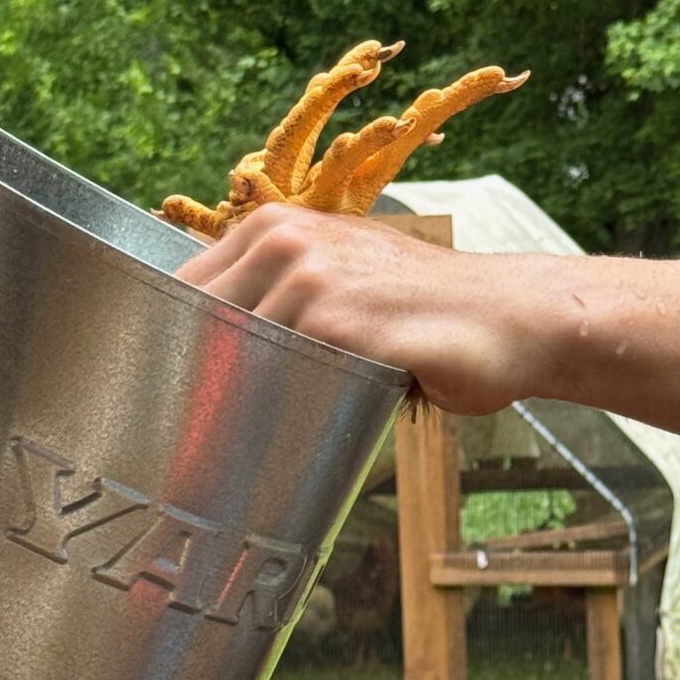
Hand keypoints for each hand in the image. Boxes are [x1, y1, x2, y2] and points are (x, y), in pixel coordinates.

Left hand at [176, 204, 550, 412]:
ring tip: (231, 452)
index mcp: (277, 227)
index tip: (168, 389)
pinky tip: (280, 443)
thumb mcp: (343, 272)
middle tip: (194, 436)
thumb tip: (212, 343)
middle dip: (194, 382)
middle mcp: (288, 245)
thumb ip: (280, 290)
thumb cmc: (424, 306)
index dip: (172, 343)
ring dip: (230, 409)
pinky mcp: (343, 328)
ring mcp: (313, 284)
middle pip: (198, 328)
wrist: (510, 315)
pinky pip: (282, 383)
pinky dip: (275, 419)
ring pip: (234, 360)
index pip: (185, 289)